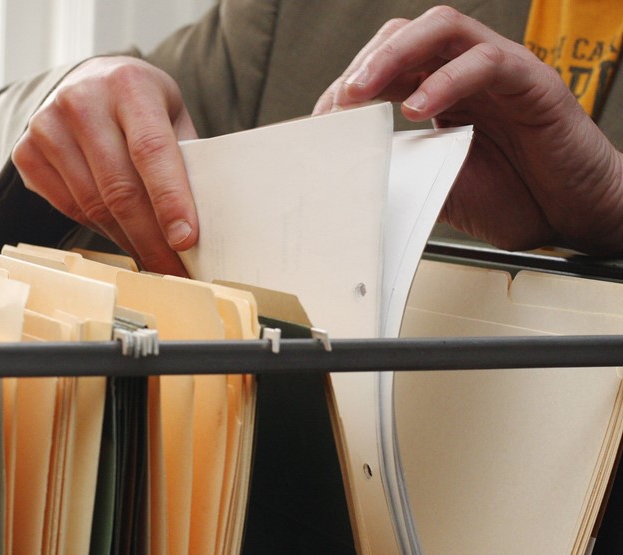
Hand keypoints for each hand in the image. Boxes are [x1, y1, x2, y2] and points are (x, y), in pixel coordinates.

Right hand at [12, 56, 198, 275]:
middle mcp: (81, 100)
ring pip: (93, 205)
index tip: (185, 240)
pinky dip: (101, 231)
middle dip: (151, 238)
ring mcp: (46, 126)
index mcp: (128, 84)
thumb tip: (206, 222)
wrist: (87, 82)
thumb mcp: (171, 115)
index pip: (151, 150)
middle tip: (174, 271)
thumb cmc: (141, 105)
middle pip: (119, 187)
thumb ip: (186, 157)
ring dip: (128, 241)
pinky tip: (124, 239)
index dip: (169, 200)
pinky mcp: (26, 152)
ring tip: (154, 262)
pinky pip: (70, 208)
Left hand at [315, 6, 622, 255]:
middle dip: (362, 64)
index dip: (347, 88)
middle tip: (336, 103)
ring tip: (362, 90)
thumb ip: (402, 167)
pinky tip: (420, 108)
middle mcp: (466, 74)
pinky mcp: (533, 82)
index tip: (321, 121)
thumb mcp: (439, 185)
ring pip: (442, 29)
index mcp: (441, 95)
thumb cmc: (515, 199)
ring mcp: (499, 72)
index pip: (385, 70)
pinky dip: (447, 80)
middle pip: (405, 36)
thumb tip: (350, 167)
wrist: (574, 217)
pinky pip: (487, 62)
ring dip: (393, 56)